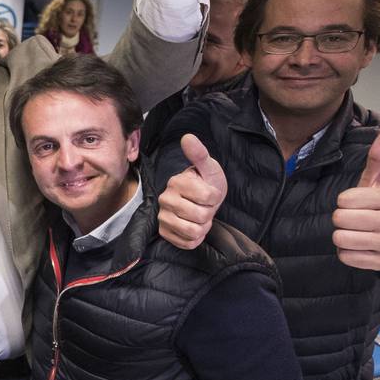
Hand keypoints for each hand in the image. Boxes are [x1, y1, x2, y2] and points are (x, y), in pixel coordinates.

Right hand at [158, 134, 224, 249]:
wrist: (200, 200)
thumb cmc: (206, 183)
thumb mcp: (209, 168)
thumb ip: (199, 154)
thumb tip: (188, 137)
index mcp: (176, 182)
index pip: (208, 197)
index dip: (215, 197)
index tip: (210, 193)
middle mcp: (166, 199)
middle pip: (201, 216)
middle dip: (209, 213)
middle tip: (204, 205)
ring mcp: (163, 217)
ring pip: (193, 231)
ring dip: (203, 227)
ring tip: (199, 217)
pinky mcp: (164, 232)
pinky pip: (187, 243)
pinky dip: (196, 238)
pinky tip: (193, 226)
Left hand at [333, 128, 379, 269]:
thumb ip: (379, 157)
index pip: (346, 199)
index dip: (344, 200)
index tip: (353, 202)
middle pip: (341, 219)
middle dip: (341, 218)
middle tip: (352, 218)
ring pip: (342, 239)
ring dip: (342, 235)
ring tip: (355, 231)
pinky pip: (347, 257)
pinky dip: (346, 252)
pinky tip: (358, 245)